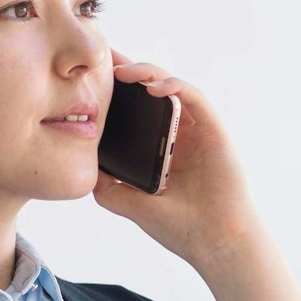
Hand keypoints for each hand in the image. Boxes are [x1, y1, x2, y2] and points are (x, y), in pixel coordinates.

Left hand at [93, 48, 263, 270]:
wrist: (215, 243)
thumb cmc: (183, 228)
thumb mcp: (133, 205)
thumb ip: (110, 188)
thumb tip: (85, 170)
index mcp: (163, 149)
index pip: (138, 111)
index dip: (117, 91)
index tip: (90, 78)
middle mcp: (180, 135)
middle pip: (152, 91)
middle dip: (127, 71)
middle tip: (101, 57)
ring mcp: (198, 130)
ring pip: (171, 87)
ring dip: (146, 73)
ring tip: (120, 71)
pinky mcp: (214, 129)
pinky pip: (193, 96)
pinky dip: (173, 86)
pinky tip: (152, 86)